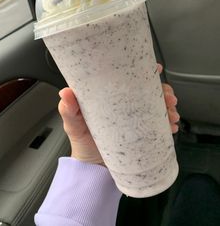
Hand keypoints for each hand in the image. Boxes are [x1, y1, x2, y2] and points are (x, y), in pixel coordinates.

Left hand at [58, 64, 178, 164]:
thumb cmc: (81, 142)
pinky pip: (158, 122)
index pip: (127, 76)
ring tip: (172, 116)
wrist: (93, 168)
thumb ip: (68, 110)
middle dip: (163, 90)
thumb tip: (66, 92)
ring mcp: (134, 116)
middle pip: (147, 89)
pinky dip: (167, 122)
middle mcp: (123, 102)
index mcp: (108, 95)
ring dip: (168, 106)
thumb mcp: (73, 125)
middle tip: (169, 99)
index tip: (156, 69)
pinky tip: (171, 127)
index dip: (143, 69)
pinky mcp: (141, 130)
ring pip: (156, 104)